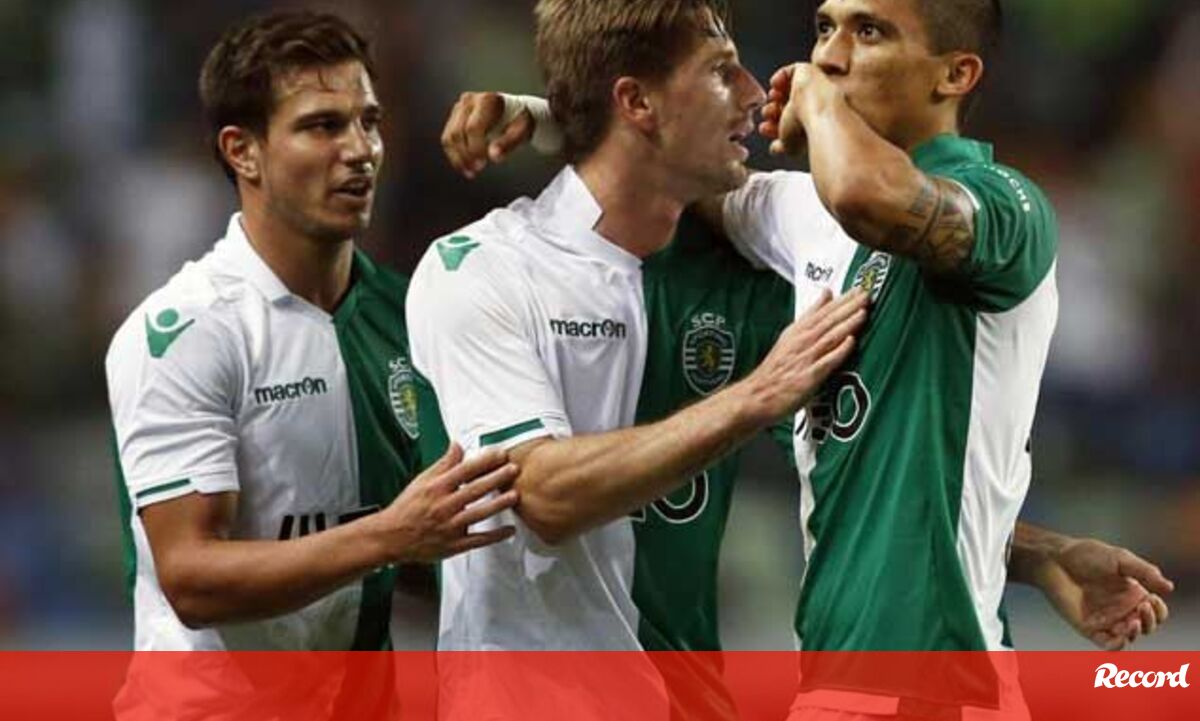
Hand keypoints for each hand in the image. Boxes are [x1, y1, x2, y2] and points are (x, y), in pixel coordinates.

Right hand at [375, 443, 519, 562]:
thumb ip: (443, 464)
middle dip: (496, 478)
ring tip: (515, 495)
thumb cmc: (407, 508)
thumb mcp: (422, 481)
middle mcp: (444, 506)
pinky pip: (478, 540)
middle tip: (514, 469)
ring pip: (478, 514)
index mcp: (436, 488)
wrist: (390, 537)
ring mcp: (449, 527)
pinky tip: (510, 530)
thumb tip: (457, 445)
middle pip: (474, 490)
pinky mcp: (454, 545)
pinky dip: (495, 536)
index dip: (484, 461)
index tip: (500, 454)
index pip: (464, 470)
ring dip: (498, 504)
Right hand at [441, 92, 534, 178]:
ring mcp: (459, 107)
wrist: (514, 112)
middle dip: (466, 155)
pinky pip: (447, 139)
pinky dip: (454, 155)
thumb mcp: (521, 131)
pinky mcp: (454, 117)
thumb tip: (493, 156)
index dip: (475, 148)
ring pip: (449, 137)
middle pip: (458, 133)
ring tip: (470, 171)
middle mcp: (470, 100)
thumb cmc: (518, 120)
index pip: (473, 127)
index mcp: (487, 100)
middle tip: (477, 169)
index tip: (482, 162)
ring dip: (457, 158)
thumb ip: (508, 143)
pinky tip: (464, 166)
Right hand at [740, 288, 867, 421]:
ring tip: (863, 312)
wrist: (757, 395)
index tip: (859, 288)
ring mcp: (806, 358)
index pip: (823, 311)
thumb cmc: (776, 368)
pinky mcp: (809, 377)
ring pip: (830, 337)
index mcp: (798, 331)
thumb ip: (811, 314)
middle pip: (828, 321)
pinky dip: (838, 351)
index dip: (842, 299)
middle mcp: (802, 342)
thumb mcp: (790, 334)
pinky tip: (850, 342)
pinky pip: (826, 361)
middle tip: (866, 294)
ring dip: (847, 324)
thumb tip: (826, 293)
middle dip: (849, 306)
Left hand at [760, 63, 839, 156]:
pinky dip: (779, 77)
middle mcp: (811, 105)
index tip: (764, 128)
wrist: (817, 112)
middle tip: (767, 114)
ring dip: (774, 96)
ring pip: (787, 89)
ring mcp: (811, 88)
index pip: (788, 122)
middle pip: (785, 106)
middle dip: (771, 111)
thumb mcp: (790, 145)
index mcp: (809, 122)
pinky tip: (774, 85)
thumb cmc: (805, 129)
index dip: (773, 125)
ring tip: (771, 101)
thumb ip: (781, 146)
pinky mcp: (809, 72)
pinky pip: (792, 70)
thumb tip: (773, 149)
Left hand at [1037, 537, 1173, 649]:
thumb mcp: (1120, 559)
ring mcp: (1106, 620)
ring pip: (1130, 637)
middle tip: (1142, 607)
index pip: (1155, 611)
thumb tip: (1169, 587)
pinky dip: (1119, 645)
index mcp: (1132, 594)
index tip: (1152, 599)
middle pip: (1146, 626)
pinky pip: (1109, 645)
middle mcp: (1122, 609)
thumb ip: (1144, 572)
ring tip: (1132, 619)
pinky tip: (1122, 635)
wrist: (1056, 561)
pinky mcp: (1090, 628)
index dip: (1159, 610)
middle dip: (1150, 621)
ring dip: (1136, 632)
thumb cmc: (1086, 556)